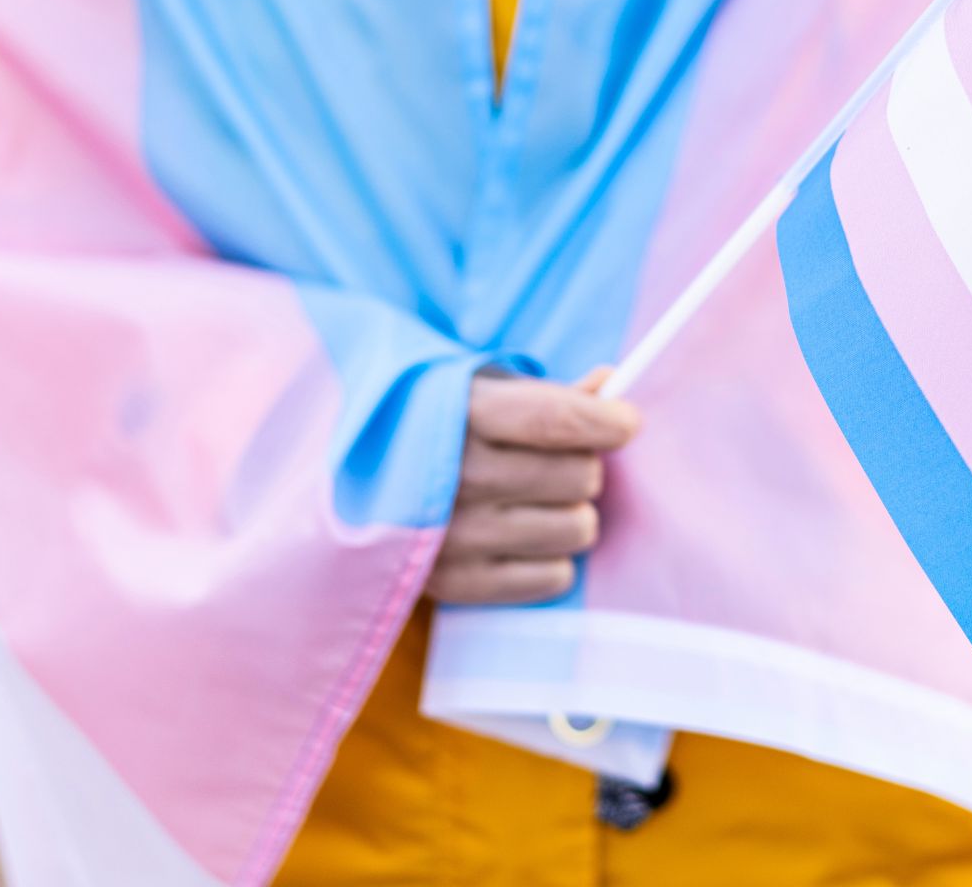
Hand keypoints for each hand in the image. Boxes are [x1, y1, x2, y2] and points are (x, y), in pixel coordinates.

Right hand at [425, 367, 639, 605]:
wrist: (344, 477)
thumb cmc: (428, 424)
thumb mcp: (474, 389)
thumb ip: (546, 393)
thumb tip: (611, 386)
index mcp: (455, 411)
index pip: (554, 419)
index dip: (606, 422)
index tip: (627, 423)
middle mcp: (451, 474)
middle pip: (579, 475)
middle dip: (584, 465)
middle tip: (558, 462)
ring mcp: (451, 536)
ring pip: (577, 528)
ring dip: (571, 513)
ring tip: (535, 501)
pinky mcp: (454, 585)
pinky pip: (555, 576)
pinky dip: (551, 557)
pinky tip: (520, 537)